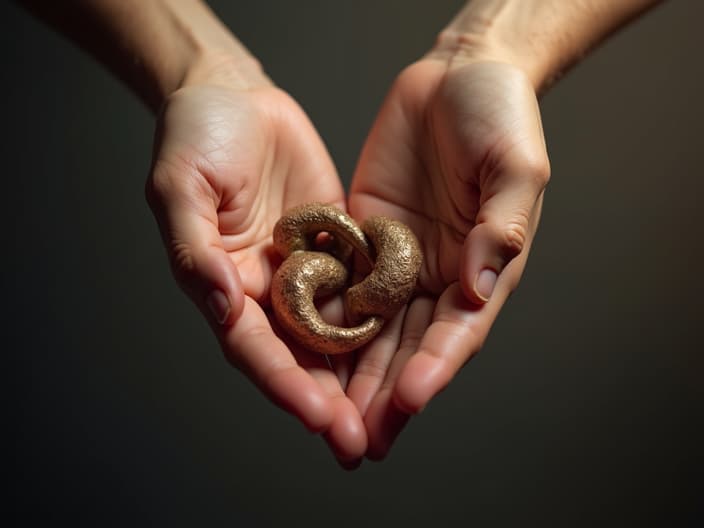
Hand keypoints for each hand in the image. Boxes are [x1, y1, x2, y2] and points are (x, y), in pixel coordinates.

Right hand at [145, 58, 366, 466]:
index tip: (318, 416)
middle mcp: (267, 289)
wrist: (237, 96)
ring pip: (335, 334)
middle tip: (360, 444)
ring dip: (360, 378)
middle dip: (328, 402)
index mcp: (224, 283)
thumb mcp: (181, 186)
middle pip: (299, 356)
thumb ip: (195, 249)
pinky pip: (362, 288)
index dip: (283, 383)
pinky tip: (412, 349)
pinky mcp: (338, 247)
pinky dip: (382, 321)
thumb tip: (224, 306)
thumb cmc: (196, 136)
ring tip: (393, 416)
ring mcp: (306, 271)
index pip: (254, 347)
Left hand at [346, 58, 549, 458]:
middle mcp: (439, 273)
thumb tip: (481, 287)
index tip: (409, 399)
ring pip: (373, 328)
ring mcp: (398, 258)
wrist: (456, 75)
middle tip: (361, 441)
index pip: (458, 330)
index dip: (435, 368)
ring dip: (354, 375)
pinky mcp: (365, 236)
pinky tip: (304, 351)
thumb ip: (502, 227)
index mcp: (484, 266)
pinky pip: (344, 283)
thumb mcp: (515, 165)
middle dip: (386, 393)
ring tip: (330, 417)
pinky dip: (326, 318)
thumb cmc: (500, 114)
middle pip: (411, 345)